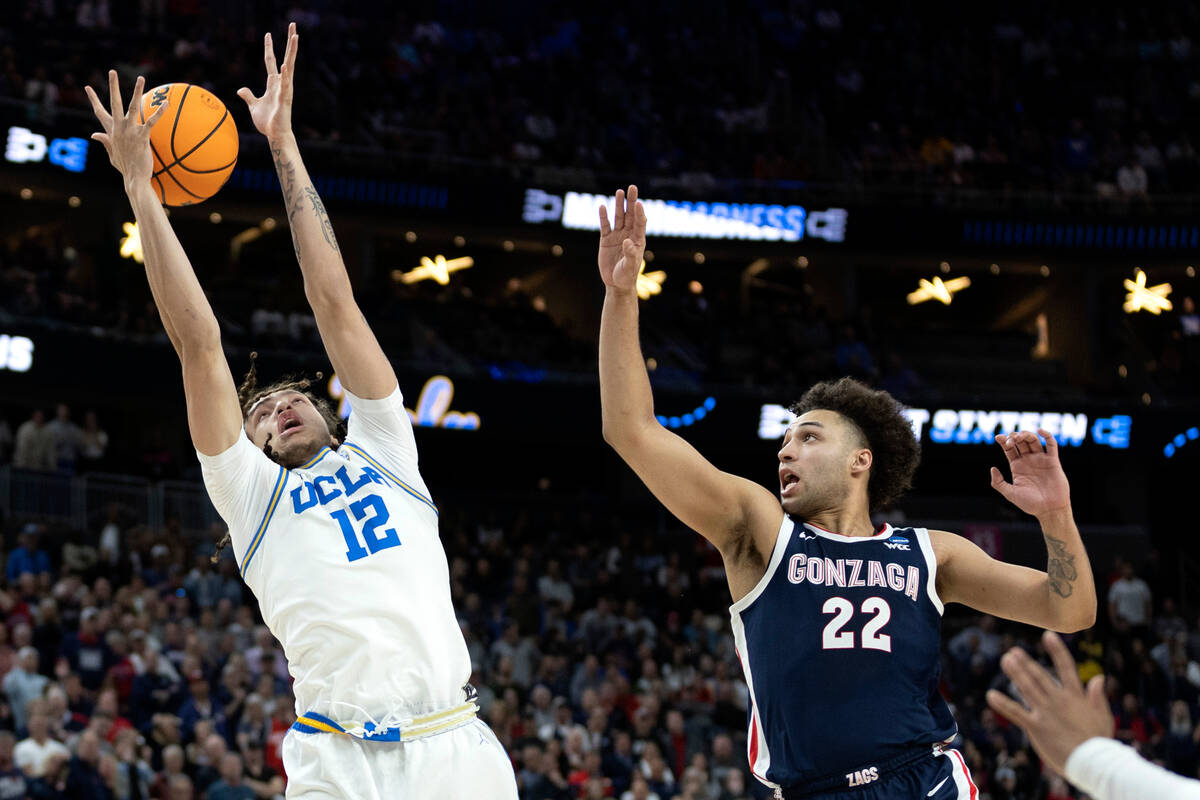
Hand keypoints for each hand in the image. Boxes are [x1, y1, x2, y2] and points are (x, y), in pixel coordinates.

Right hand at [84, 71, 168, 189]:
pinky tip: (166, 103)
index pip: (100, 112)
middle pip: (114, 103)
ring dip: (136, 92)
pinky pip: (152, 121)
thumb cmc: (126, 168)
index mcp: (111, 131)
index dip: (93, 99)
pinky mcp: (141, 137)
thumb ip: (105, 142)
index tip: (87, 87)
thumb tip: (94, 134)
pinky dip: (159, 112)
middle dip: (112, 87)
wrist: (134, 179)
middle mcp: (118, 128)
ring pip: (132, 107)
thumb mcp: (112, 154)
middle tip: (112, 71)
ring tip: (141, 77)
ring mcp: (129, 131)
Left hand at [237, 22, 297, 143]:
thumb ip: (248, 95)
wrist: (275, 135)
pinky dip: (285, 76)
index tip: (268, 34)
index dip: (269, 47)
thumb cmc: (267, 122)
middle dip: (289, 42)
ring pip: (290, 67)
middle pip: (286, 58)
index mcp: (273, 83)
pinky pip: (285, 85)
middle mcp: (281, 83)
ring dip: (292, 52)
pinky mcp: (285, 99)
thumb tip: (241, 89)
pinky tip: (285, 65)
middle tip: (293, 25)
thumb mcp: (253, 105)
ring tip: (296, 37)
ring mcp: (285, 90)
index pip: (271, 61)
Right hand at [597, 185, 646, 294]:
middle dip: (631, 201)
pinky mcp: (606, 239)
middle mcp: (629, 234)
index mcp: (638, 239)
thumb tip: (627, 241)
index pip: (640, 222)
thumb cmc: (626, 276)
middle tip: (632, 187)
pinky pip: (605, 225)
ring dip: (618, 205)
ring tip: (619, 191)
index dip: (639, 213)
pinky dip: (603, 217)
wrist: (616, 284)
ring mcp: (617, 236)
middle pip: (630, 215)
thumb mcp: (629, 267)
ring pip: (618, 217)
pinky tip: (602, 207)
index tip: (638, 202)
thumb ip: (630, 254)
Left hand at [986, 631, 1112, 773]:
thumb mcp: (1103, 716)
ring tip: (1004, 660)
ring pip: (1027, 688)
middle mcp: (1059, 700)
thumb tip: (1099, 677)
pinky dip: (1003, 704)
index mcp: (1076, 697)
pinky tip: (990, 695)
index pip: (1066, 668)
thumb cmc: (1100, 742)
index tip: (1048, 635)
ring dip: (1014, 673)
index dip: (1057, 650)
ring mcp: (1046, 712)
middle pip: (1040, 676)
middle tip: (1012, 651)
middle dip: (1026, 662)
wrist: (1094, 764)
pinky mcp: (1036, 727)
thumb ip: (1097, 696)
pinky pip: (1016, 712)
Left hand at [990, 429, 1071, 518]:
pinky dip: (1047, 435)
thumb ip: (998, 483)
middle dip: (1014, 437)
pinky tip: (1041, 431)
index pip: (1009, 449)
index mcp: (1017, 466)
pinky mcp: (1053, 461)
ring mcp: (1041, 460)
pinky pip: (1052, 445)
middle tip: (1010, 441)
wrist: (1049, 510)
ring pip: (1033, 440)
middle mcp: (1028, 461)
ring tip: (1020, 437)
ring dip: (1026, 434)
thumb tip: (992, 468)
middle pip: (1020, 442)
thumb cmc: (1030, 504)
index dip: (1004, 441)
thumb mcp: (1010, 494)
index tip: (998, 437)